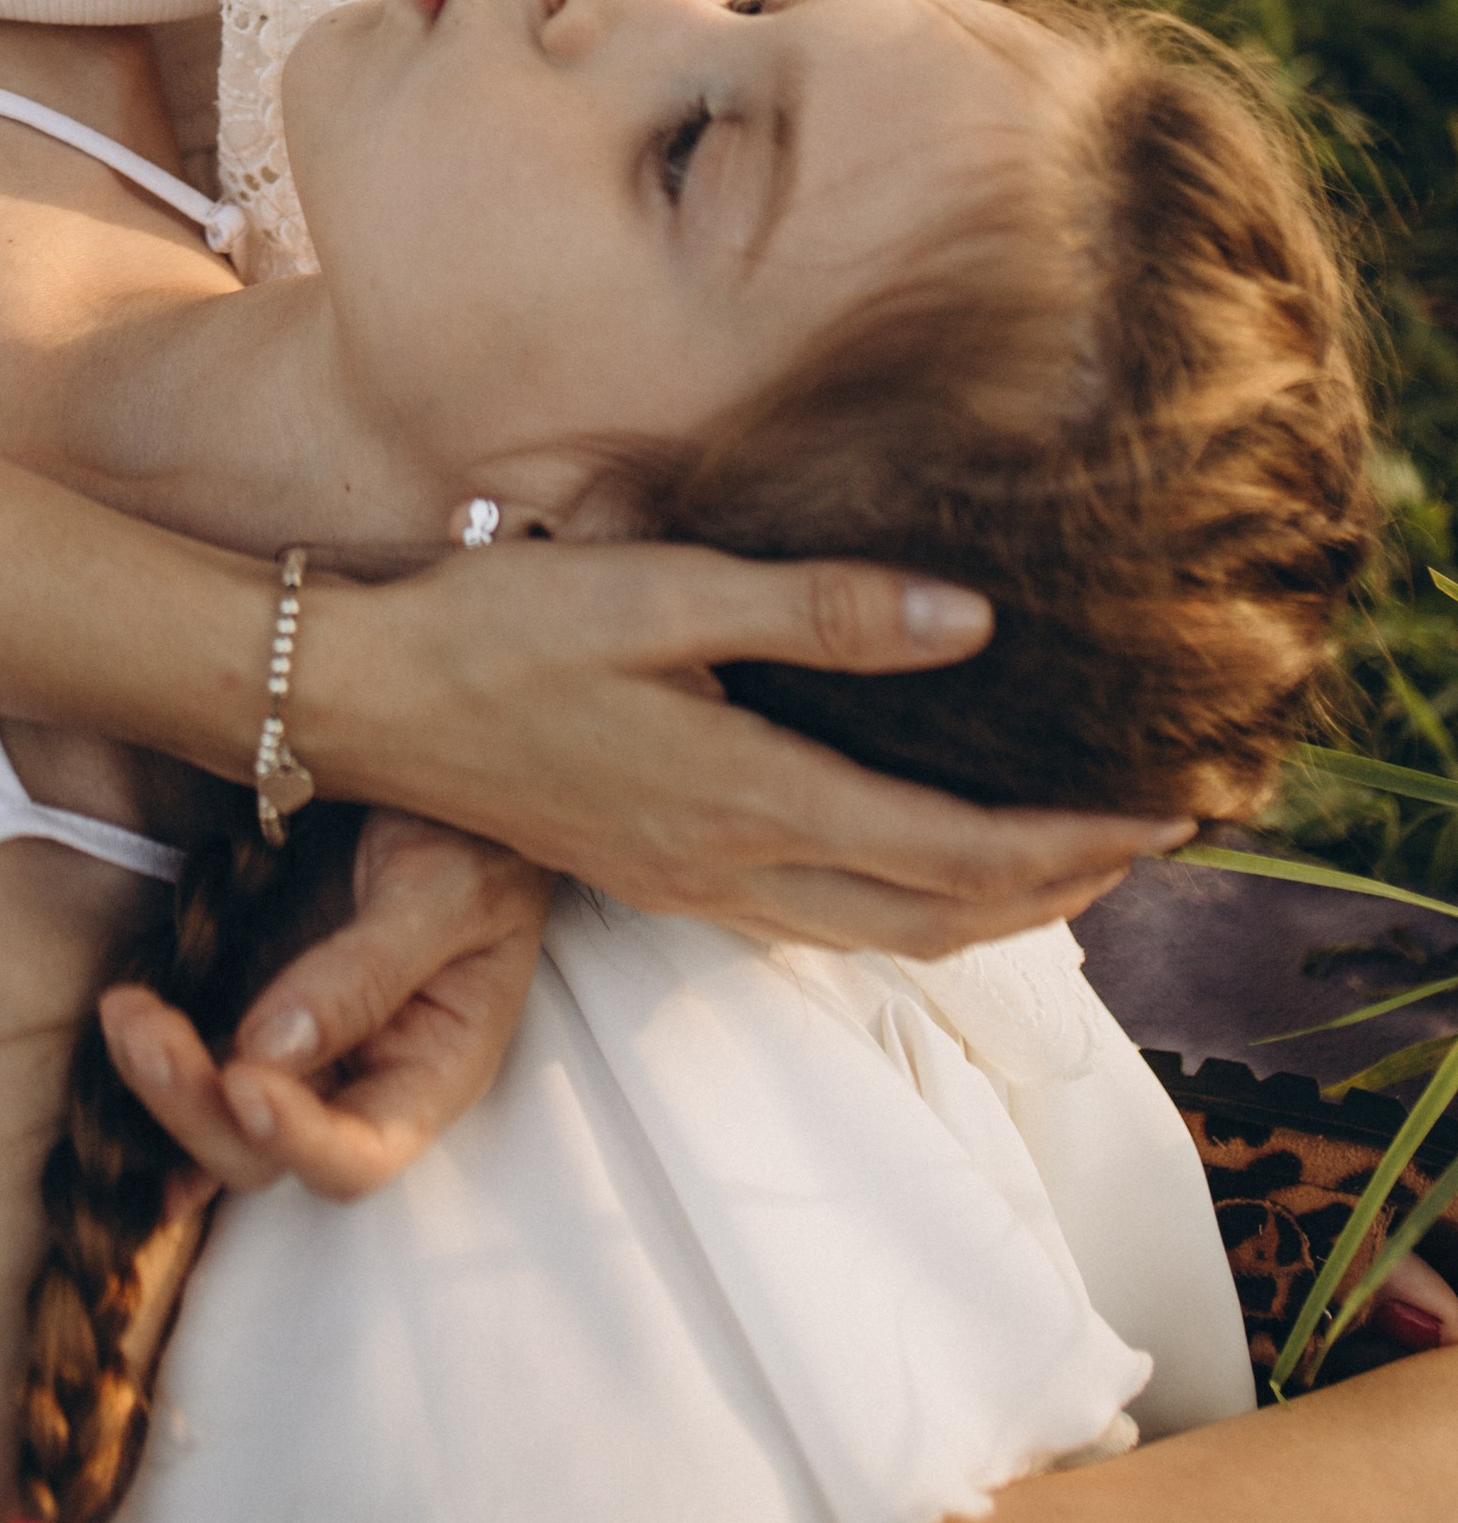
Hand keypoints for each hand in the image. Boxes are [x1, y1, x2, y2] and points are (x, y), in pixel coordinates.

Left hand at [99, 811, 548, 1200]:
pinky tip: (112, 1042)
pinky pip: (190, 1049)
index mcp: (426, 1071)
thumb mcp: (447, 890)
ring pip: (211, 1108)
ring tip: (122, 1012)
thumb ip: (366, 974)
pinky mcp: (243, 991)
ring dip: (156, 1082)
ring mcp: (291, 1041)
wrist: (435, 760)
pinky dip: (147, 1060)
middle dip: (196, 1109)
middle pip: (263, 1151)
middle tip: (146, 1032)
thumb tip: (271, 1053)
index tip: (244, 1081)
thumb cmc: (474, 831)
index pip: (358, 1154)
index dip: (297, 1141)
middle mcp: (352, 1077)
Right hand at [308, 540, 1193, 960]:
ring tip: (1062, 863)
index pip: (954, 852)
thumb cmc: (499, 628)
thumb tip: (975, 623)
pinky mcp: (654, 876)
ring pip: (880, 933)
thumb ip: (821, 608)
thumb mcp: (659, 589)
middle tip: (1145, 843)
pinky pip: (817, 921)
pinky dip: (903, 909)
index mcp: (749, 799)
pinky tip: (910, 865)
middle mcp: (731, 867)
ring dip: (986, 913)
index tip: (1162, 813)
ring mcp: (688, 885)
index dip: (1070, 843)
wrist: (360, 700)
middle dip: (1057, 892)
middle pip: (936, 919)